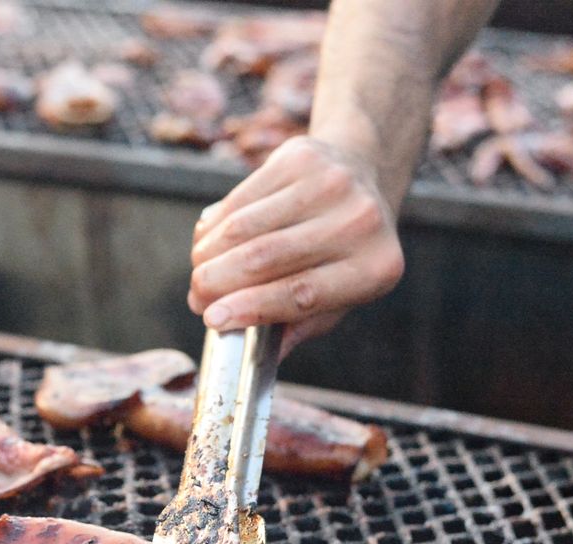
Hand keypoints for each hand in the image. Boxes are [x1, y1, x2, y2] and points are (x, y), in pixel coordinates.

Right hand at [187, 136, 404, 353]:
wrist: (365, 173)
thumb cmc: (346, 250)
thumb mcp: (340, 294)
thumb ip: (301, 324)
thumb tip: (254, 356)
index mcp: (374, 268)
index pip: (301, 293)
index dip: (250, 308)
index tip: (213, 321)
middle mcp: (358, 222)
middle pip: (264, 258)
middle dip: (216, 283)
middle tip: (197, 300)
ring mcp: (329, 184)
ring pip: (242, 228)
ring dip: (208, 256)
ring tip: (200, 274)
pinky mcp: (299, 158)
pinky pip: (238, 200)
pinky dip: (213, 226)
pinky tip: (208, 241)